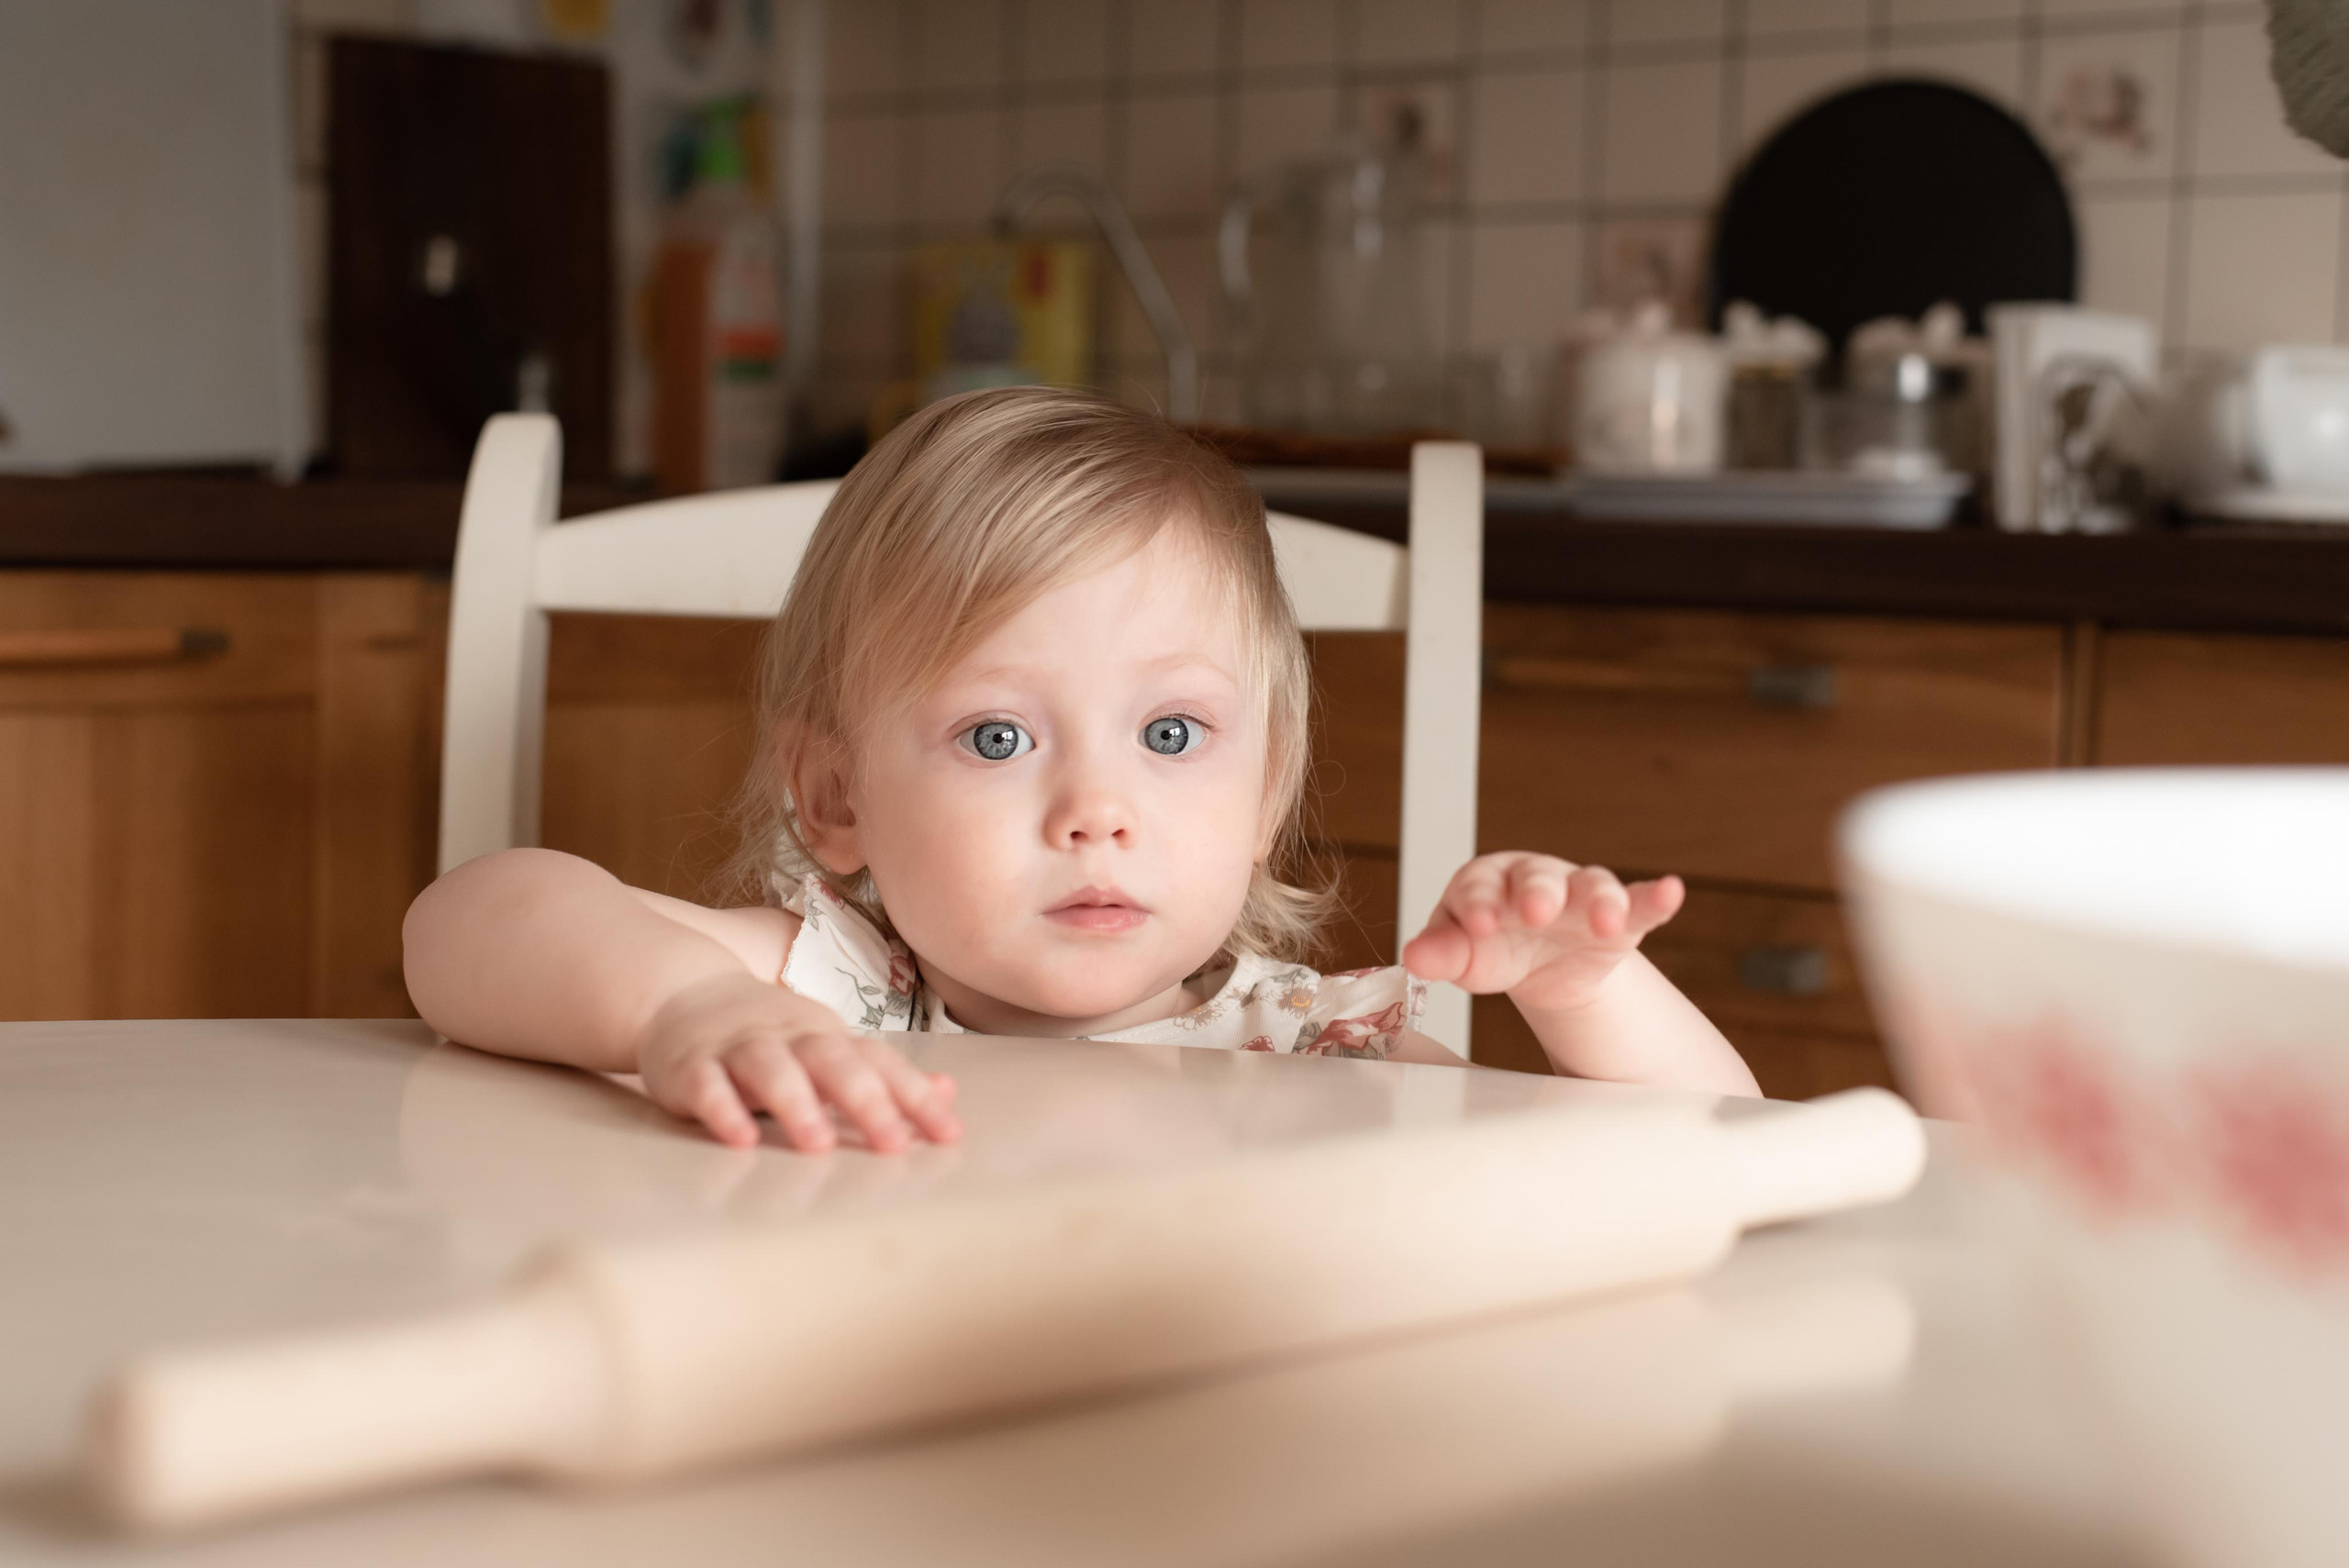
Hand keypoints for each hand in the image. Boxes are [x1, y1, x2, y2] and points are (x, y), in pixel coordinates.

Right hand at [636, 972, 960, 1152]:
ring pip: (771, 1069)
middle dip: (866, 1101)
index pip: (881, 1063)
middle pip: (833, 1062)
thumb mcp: (830, 1046)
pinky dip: (723, 1110)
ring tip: (817, 1146)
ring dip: (796, 1105)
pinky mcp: (691, 1067)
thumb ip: (883, 1074)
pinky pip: (707, 1087)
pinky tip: (739, 1138)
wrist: (683, 993)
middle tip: (892, 1145)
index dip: (915, 1097)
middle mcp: (790, 1037)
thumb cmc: (771, 1033)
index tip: (948, 1135)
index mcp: (829, 1037)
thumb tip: (947, 1092)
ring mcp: (739, 1049)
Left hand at [1401, 852, 1684, 1015]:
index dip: (1478, 905)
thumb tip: (1412, 958)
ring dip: (1600, 901)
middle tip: (1536, 912)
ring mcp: (1579, 896)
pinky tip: (1670, 893)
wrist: (1539, 966)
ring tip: (1605, 920)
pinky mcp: (1620, 919)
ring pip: (1592, 887)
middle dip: (1537, 894)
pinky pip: (1640, 902)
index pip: (1479, 887)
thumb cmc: (1492, 948)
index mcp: (1486, 882)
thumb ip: (1442, 953)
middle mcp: (1535, 880)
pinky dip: (1655, 897)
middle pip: (1537, 879)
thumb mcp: (1465, 955)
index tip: (1476, 927)